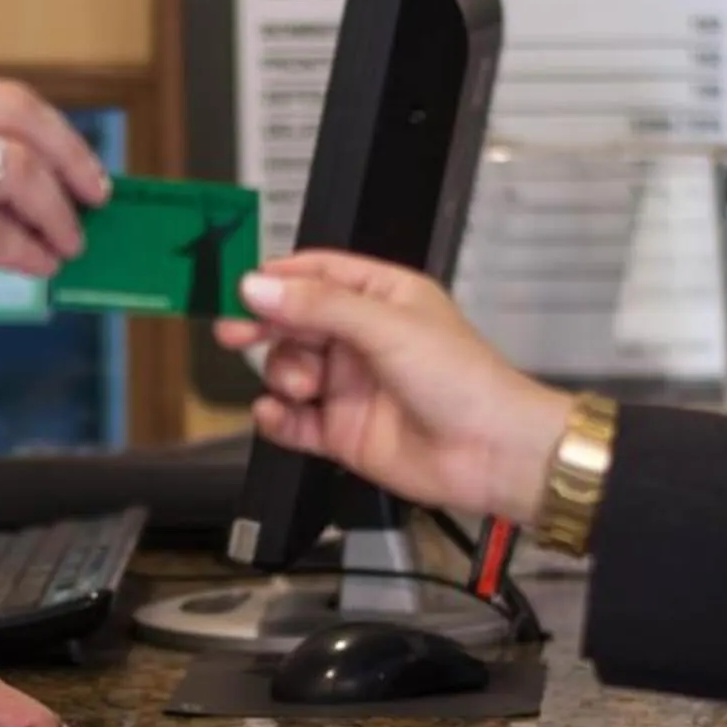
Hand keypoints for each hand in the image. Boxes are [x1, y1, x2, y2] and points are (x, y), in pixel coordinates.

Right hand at [0, 54, 111, 356]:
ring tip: (65, 243)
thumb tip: (20, 182)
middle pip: (19, 116)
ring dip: (53, 215)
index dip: (53, 131)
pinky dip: (24, 252)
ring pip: (15, 174)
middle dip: (72, 160)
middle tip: (96, 197)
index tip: (81, 164)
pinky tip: (35, 266)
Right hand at [216, 252, 574, 522]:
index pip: (318, 273)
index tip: (243, 285)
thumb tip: (261, 286)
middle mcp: (363, 339)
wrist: (491, 452)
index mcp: (382, 298)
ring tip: (302, 386)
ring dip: (283, 376)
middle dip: (264, 326)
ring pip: (289, 370)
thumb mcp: (387, 327)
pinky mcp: (343, 432)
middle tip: (235, 332)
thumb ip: (319, 305)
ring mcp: (351, 386)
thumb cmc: (464, 382)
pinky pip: (293, 421)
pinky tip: (276, 415)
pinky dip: (277, 418)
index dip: (278, 277)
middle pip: (294, 321)